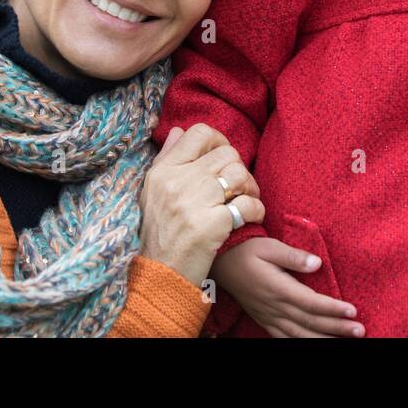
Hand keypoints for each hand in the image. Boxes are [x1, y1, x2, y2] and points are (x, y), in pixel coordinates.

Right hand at [139, 124, 264, 288]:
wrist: (159, 277)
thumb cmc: (159, 235)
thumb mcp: (152, 194)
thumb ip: (166, 159)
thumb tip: (178, 131)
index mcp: (162, 172)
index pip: (198, 133)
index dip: (219, 141)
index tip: (223, 159)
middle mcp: (177, 182)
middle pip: (226, 153)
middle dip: (239, 167)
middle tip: (240, 186)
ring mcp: (194, 203)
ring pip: (239, 174)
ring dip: (251, 187)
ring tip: (247, 200)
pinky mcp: (212, 224)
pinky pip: (247, 204)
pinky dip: (255, 210)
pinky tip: (251, 217)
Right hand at [211, 237, 363, 336]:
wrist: (222, 263)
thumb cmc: (248, 251)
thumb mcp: (270, 247)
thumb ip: (293, 256)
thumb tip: (317, 263)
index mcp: (278, 288)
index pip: (311, 302)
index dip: (333, 309)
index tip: (353, 311)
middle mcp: (275, 307)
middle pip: (310, 321)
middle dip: (336, 328)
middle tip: (359, 331)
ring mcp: (269, 316)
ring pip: (300, 334)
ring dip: (324, 339)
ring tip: (345, 341)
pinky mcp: (265, 320)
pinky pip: (285, 338)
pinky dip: (301, 343)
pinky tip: (316, 343)